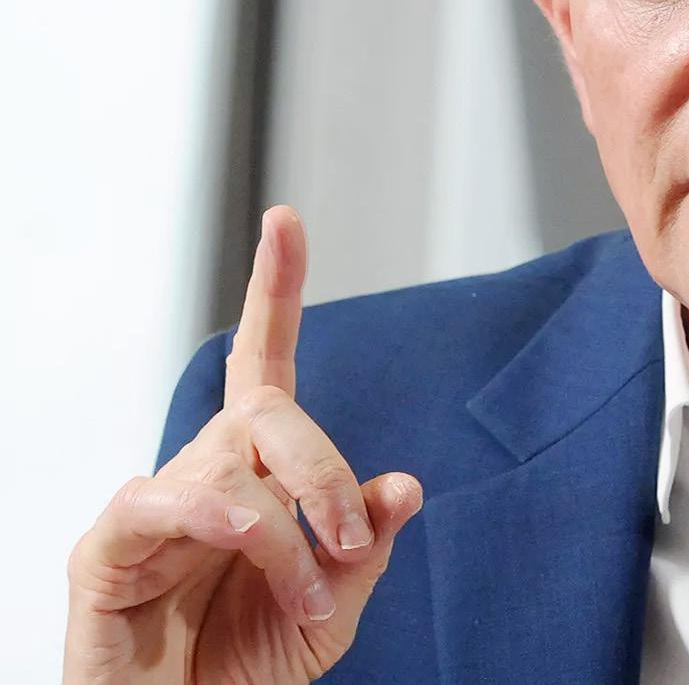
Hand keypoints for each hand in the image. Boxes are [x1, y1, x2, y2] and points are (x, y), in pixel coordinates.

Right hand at [64, 206, 422, 683]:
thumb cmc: (250, 663)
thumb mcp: (332, 606)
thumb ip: (363, 545)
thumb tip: (406, 485)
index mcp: (260, 470)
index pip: (264, 360)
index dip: (274, 290)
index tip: (286, 221)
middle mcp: (209, 468)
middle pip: (271, 409)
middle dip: (324, 469)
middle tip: (350, 541)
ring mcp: (157, 501)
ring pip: (233, 464)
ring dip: (286, 533)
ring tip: (306, 598)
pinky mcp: (109, 546)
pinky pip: (160, 499)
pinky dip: (224, 521)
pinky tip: (244, 544)